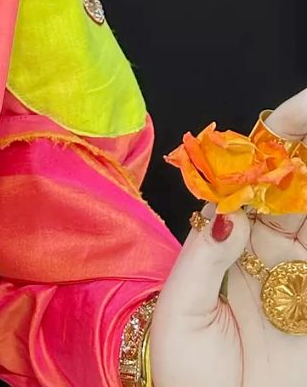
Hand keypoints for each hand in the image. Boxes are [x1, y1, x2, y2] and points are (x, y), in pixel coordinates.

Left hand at [152, 87, 306, 386]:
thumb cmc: (188, 375)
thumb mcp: (181, 311)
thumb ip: (204, 260)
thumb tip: (230, 213)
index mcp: (228, 246)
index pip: (245, 187)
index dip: (255, 155)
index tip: (268, 126)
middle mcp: (269, 253)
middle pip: (290, 189)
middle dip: (297, 151)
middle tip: (304, 116)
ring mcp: (300, 276)